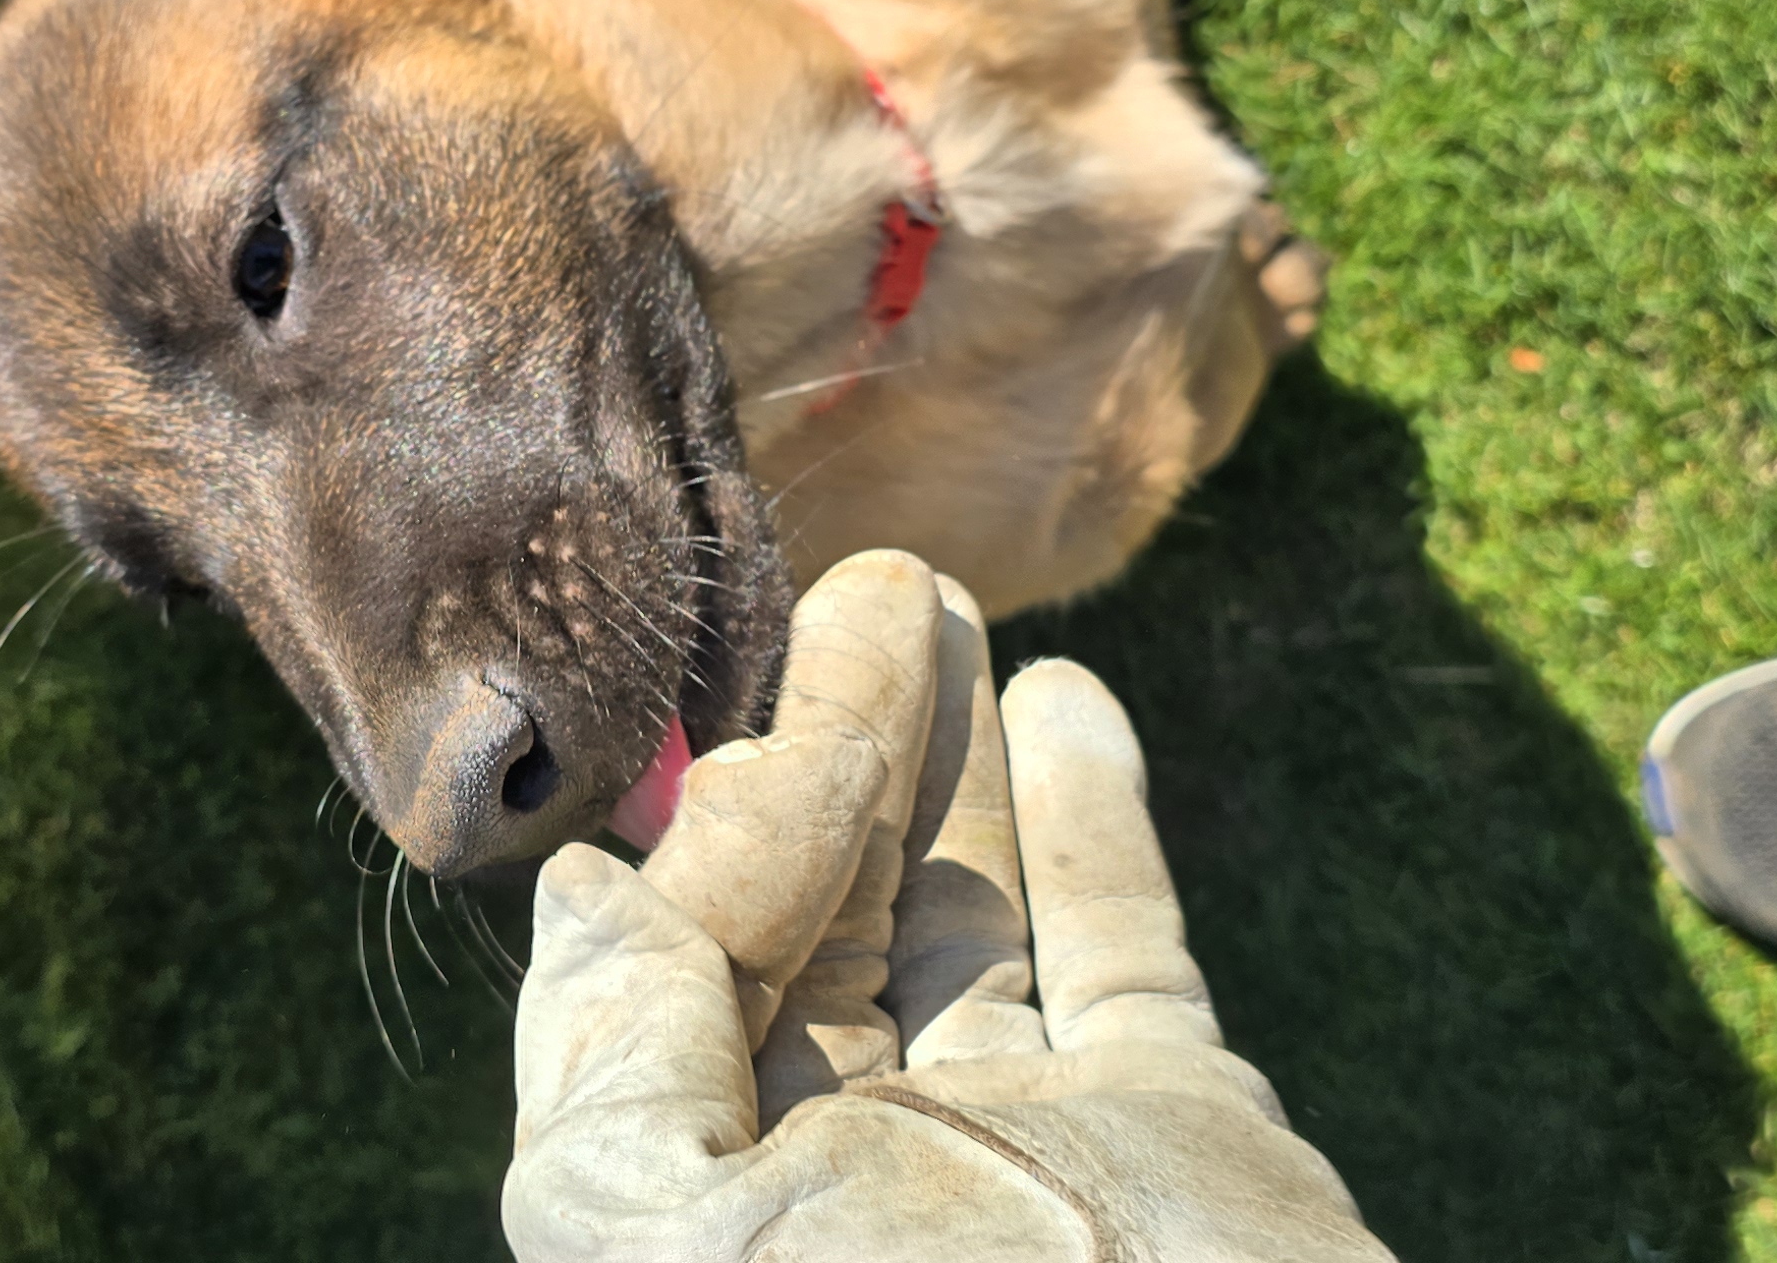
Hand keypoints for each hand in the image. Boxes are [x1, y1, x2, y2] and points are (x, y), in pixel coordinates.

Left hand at [504, 552, 1392, 1261]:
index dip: (706, 830)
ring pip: (964, 913)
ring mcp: (1027, 1160)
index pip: (670, 982)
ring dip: (947, 754)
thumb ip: (610, 1067)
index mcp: (713, 1221)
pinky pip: (1124, 951)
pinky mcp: (1183, 1141)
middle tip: (866, 580)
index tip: (738, 701)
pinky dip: (1095, 822)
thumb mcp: (686, 1243)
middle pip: (813, 923)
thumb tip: (593, 896)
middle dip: (827, 747)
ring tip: (935, 601)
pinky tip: (1072, 703)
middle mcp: (856, 1187)